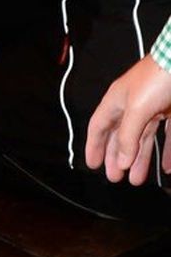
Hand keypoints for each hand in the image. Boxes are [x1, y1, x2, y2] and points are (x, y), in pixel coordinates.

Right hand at [84, 53, 170, 183]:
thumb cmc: (157, 77)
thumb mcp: (137, 109)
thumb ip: (128, 136)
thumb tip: (122, 160)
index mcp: (117, 101)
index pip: (99, 127)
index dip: (94, 145)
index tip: (93, 164)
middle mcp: (133, 105)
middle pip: (121, 136)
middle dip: (118, 157)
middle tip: (115, 176)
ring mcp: (153, 108)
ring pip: (143, 139)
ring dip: (140, 159)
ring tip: (137, 179)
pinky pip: (167, 136)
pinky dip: (167, 152)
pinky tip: (167, 167)